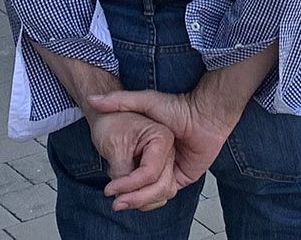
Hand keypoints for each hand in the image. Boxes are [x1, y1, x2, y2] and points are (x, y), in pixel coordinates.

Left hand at [82, 107, 191, 212]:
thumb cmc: (112, 124)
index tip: (109, 190)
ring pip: (164, 192)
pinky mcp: (160, 171)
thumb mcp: (114, 146)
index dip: (128, 185)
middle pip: (162, 186)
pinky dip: (145, 199)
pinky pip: (159, 192)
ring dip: (143, 201)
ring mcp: (166, 162)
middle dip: (138, 198)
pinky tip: (129, 196)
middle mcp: (169, 151)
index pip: (150, 173)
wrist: (109, 119)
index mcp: (162, 138)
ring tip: (121, 199)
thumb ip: (123, 172)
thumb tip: (124, 195)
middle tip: (116, 203)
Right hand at [92, 88, 234, 209]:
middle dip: (128, 196)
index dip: (119, 182)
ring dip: (141, 199)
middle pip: (138, 187)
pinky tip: (148, 196)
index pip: (128, 172)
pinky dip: (157, 197)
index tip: (109, 189)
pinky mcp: (184, 176)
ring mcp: (170, 169)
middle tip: (118, 201)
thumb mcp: (145, 101)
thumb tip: (93, 99)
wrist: (207, 113)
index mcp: (147, 146)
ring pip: (151, 193)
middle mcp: (158, 159)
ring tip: (129, 201)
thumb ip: (119, 100)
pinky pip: (167, 192)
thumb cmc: (178, 106)